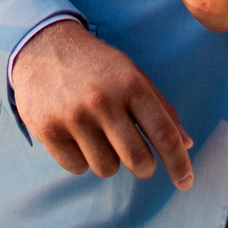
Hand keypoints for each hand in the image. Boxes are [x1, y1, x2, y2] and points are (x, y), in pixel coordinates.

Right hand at [10, 19, 194, 188]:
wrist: (41, 45)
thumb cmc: (95, 64)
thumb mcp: (131, 74)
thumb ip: (161, 108)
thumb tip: (186, 144)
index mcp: (130, 84)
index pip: (163, 133)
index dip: (178, 163)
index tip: (186, 182)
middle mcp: (103, 100)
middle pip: (138, 160)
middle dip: (144, 166)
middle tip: (139, 158)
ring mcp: (73, 116)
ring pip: (106, 168)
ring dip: (108, 159)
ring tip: (98, 135)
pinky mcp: (48, 130)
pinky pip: (77, 168)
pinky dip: (81, 159)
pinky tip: (75, 135)